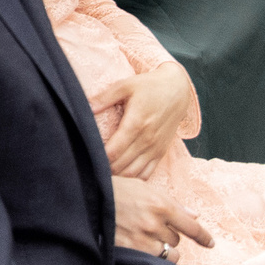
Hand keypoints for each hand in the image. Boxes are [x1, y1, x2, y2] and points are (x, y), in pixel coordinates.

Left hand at [91, 61, 195, 178]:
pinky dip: (134, 179)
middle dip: (105, 169)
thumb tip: (86, 107)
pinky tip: (122, 176)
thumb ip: (104, 97)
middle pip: (121, 165)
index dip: (99, 158)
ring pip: (134, 173)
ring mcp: (155, 148)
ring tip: (103, 174)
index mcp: (136, 123)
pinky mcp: (161, 152)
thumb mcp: (126, 85)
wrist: (178, 90)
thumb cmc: (149, 86)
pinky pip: (147, 173)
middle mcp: (147, 139)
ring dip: (118, 177)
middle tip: (91, 167)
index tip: (87, 157)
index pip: (114, 151)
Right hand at [111, 175, 211, 257]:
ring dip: (161, 248)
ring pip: (167, 253)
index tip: (210, 243)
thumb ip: (170, 202)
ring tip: (146, 238)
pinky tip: (140, 247)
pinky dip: (150, 255)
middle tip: (152, 226)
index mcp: (161, 204)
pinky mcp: (131, 250)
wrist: (87, 197)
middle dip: (168, 235)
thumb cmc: (116, 189)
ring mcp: (143, 238)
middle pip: (176, 240)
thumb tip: (194, 216)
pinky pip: (152, 259)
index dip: (203, 236)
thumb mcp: (143, 187)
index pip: (191, 226)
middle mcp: (155, 223)